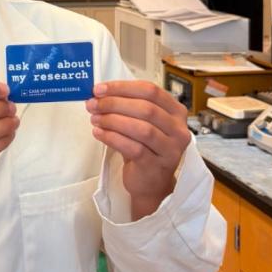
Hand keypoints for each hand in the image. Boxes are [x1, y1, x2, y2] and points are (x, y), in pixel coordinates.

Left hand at [85, 80, 189, 219]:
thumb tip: (98, 94)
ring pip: (141, 128)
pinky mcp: (156, 166)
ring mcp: (170, 149)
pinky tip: (99, 133)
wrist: (151, 184)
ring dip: (113, 120)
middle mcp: (178, 129)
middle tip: (93, 104)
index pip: (151, 91)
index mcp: (176, 112)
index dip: (123, 88)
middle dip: (114, 103)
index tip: (99, 89)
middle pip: (146, 108)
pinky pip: (133, 148)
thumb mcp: (140, 123)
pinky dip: (113, 138)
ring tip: (95, 119)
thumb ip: (126, 107)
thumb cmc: (144, 148)